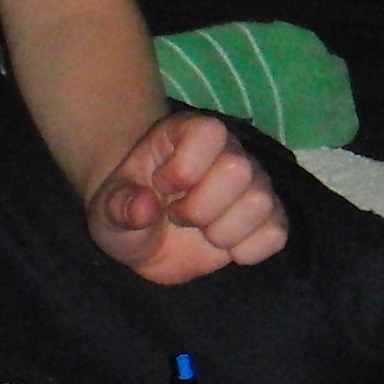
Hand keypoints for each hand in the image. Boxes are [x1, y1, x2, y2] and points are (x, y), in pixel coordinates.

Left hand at [88, 111, 287, 283]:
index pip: (209, 133)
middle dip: (201, 208)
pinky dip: (247, 250)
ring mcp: (253, 184)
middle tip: (178, 216)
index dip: (183, 168)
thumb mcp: (106, 211)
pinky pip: (276, 234)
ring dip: (222, 231)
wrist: (146, 237)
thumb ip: (119, 206)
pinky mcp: (267, 218)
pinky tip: (223, 247)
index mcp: (188, 134)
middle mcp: (228, 152)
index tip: (160, 186)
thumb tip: (145, 207)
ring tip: (201, 232)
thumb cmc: (127, 211)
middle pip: (239, 170)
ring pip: (261, 203)